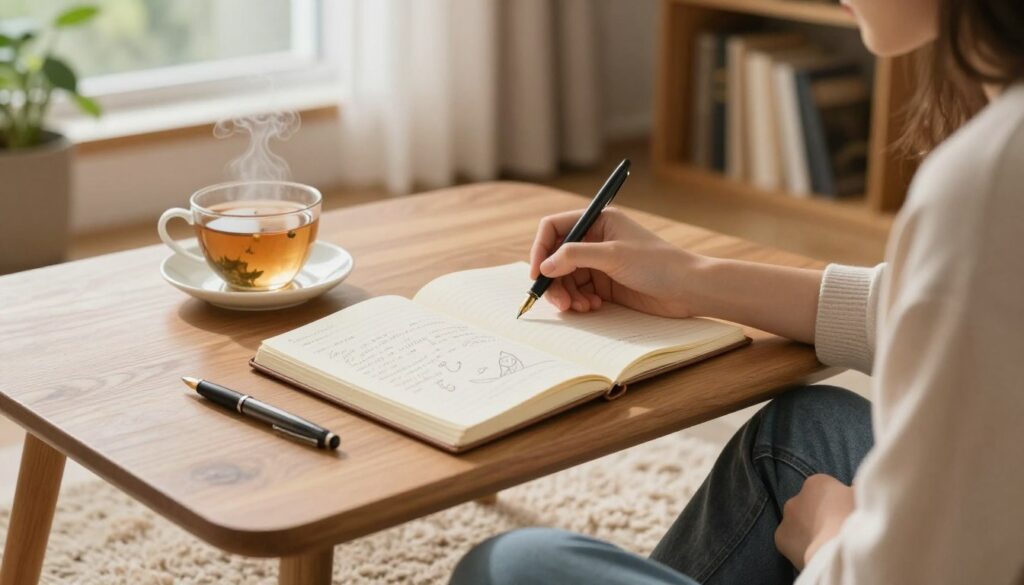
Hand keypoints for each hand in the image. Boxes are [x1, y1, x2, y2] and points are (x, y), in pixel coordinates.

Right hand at [529, 207, 706, 317]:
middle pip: (557, 257)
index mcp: (598, 220)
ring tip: (579, 307)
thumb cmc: (657, 264)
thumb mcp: (613, 255)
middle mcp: (595, 239)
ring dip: (567, 294)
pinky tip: (592, 306)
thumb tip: (544, 266)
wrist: (688, 289)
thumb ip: (575, 257)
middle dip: (554, 280)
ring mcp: (600, 263)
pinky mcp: (606, 284)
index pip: (555, 228)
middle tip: (558, 302)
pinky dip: (579, 301)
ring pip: (566, 278)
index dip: (541, 249)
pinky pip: (579, 291)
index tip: (537, 273)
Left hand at [775, 474, 854, 569]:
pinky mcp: (780, 538)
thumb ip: (857, 490)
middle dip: (820, 516)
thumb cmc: (856, 520)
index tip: (846, 516)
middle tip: (835, 532)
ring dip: (809, 531)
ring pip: (798, 524)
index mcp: (817, 483)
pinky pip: (791, 542)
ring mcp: (786, 518)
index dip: (837, 504)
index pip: (825, 490)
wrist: (839, 550)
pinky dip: (800, 547)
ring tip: (825, 546)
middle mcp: (796, 497)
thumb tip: (855, 487)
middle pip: (809, 506)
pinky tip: (814, 553)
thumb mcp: (863, 499)